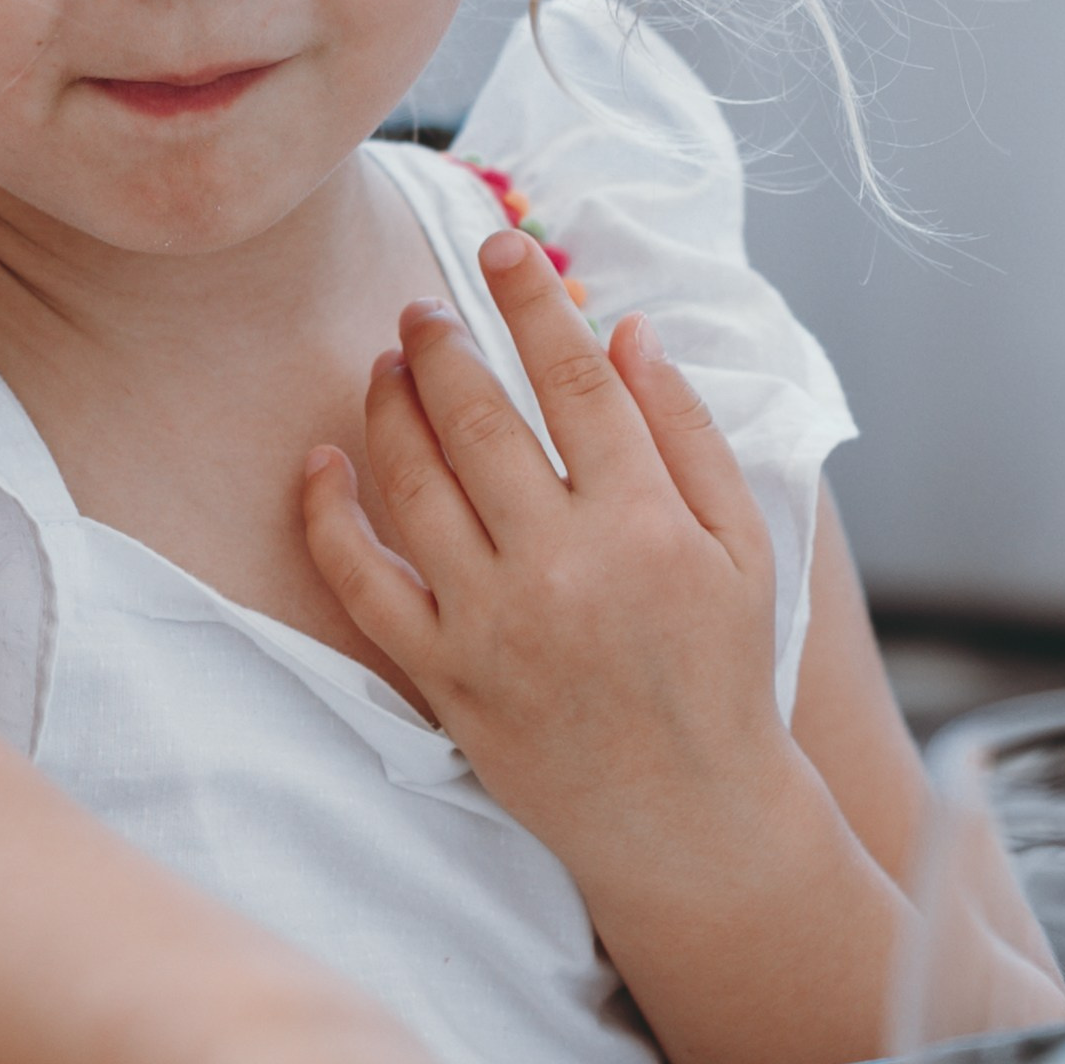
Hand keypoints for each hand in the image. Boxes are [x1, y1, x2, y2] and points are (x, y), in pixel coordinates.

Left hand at [299, 227, 781, 868]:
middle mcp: (564, 568)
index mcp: (648, 525)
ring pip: (417, 486)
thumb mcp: (741, 546)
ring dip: (391, 409)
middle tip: (422, 307)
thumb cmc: (720, 671)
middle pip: (481, 421)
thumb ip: (686, 432)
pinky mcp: (446, 677)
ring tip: (388, 365)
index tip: (502, 244)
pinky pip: (363, 583)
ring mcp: (495, 625)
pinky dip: (330, 516)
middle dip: (443, 344)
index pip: (577, 381)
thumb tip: (627, 331)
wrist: (688, 819)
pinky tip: (323, 462)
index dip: (533, 302)